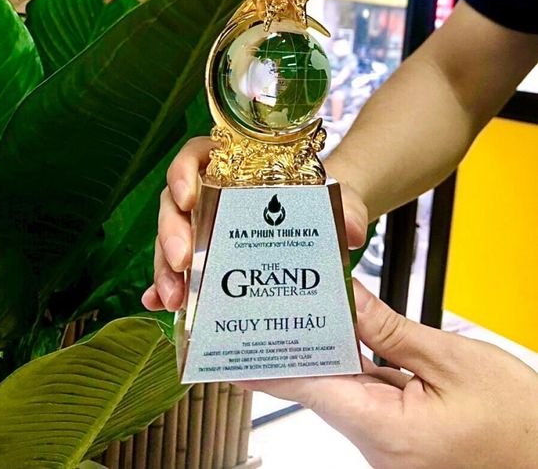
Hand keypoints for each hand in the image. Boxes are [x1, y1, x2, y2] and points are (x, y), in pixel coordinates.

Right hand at [141, 137, 368, 311]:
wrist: (323, 224)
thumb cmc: (320, 201)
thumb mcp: (336, 199)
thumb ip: (346, 208)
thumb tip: (350, 233)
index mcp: (233, 165)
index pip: (196, 156)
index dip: (183, 172)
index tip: (189, 197)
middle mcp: (210, 193)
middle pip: (175, 203)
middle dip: (172, 232)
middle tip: (182, 259)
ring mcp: (203, 226)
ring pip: (171, 240)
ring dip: (165, 268)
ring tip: (175, 298)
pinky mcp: (204, 258)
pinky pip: (177, 270)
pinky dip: (164, 286)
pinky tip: (162, 306)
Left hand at [238, 279, 537, 468]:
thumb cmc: (518, 422)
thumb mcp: (452, 362)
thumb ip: (390, 328)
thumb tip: (346, 294)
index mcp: (383, 428)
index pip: (304, 384)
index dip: (261, 360)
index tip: (227, 343)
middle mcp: (375, 441)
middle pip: (317, 383)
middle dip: (289, 343)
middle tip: (261, 306)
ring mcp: (385, 441)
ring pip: (339, 386)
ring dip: (319, 349)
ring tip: (295, 308)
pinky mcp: (397, 434)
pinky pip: (362, 393)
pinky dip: (349, 362)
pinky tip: (340, 332)